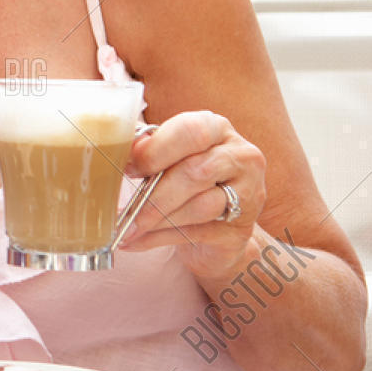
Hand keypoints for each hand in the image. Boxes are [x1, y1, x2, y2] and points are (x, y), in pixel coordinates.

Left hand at [119, 112, 264, 280]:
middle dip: (155, 193)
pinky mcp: (241, 229)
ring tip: (127, 228)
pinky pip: (197, 233)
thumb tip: (125, 152)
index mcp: (216, 129)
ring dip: (156, 219)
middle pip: (196, 172)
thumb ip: (148, 150)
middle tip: (124, 208)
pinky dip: (159, 238)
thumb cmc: (184, 180)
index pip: (191, 131)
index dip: (156, 150)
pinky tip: (135, 241)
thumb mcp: (166, 158)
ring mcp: (248, 193)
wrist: (215, 226)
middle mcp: (240, 156)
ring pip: (200, 206)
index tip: (129, 168)